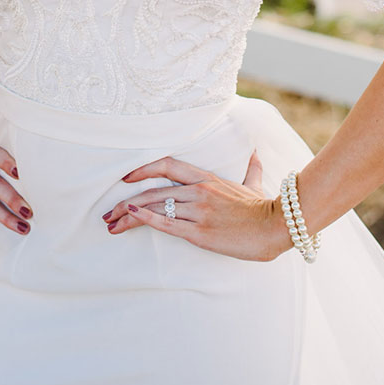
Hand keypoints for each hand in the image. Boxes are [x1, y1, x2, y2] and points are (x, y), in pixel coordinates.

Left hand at [103, 150, 288, 261]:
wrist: (275, 226)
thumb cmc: (262, 207)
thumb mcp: (253, 183)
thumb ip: (250, 168)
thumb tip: (256, 152)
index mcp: (206, 178)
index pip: (166, 165)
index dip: (142, 169)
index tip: (125, 178)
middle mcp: (198, 190)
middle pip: (152, 191)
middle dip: (126, 202)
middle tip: (108, 213)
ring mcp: (198, 210)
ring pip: (155, 207)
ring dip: (128, 215)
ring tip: (111, 224)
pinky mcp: (199, 232)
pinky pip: (167, 223)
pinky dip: (146, 219)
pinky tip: (131, 218)